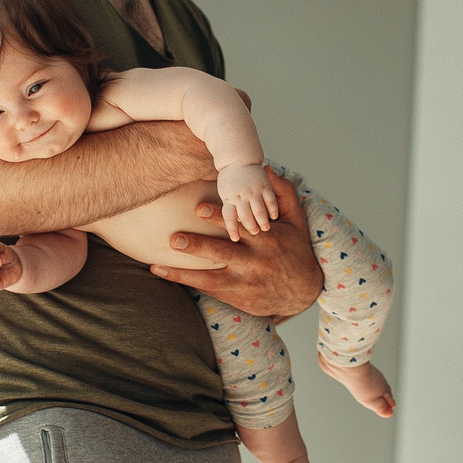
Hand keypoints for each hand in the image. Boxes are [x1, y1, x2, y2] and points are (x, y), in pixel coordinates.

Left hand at [150, 171, 320, 320]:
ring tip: (161, 260)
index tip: (198, 208)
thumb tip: (267, 168)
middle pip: (223, 252)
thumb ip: (283, 192)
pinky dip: (182, 280)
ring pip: (211, 274)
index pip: (240, 226)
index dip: (219, 217)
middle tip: (175, 238)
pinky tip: (159, 271)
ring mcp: (244, 280)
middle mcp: (255, 261)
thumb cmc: (296, 250)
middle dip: (198, 246)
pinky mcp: (236, 295)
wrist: (303, 293)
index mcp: (267, 239)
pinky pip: (206, 287)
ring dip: (185, 268)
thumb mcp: (296, 220)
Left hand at [214, 164, 278, 240]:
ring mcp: (253, 191)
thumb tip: (238, 220)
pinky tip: (274, 216)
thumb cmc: (231, 179)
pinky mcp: (264, 186)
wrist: (237, 157)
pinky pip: (270, 201)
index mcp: (229, 198)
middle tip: (254, 233)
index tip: (235, 238)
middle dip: (250, 227)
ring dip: (262, 221)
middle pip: (246, 217)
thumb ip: (230, 207)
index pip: (229, 217)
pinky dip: (273, 210)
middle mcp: (241, 195)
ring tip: (265, 228)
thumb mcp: (225, 192)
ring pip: (259, 211)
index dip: (232, 229)